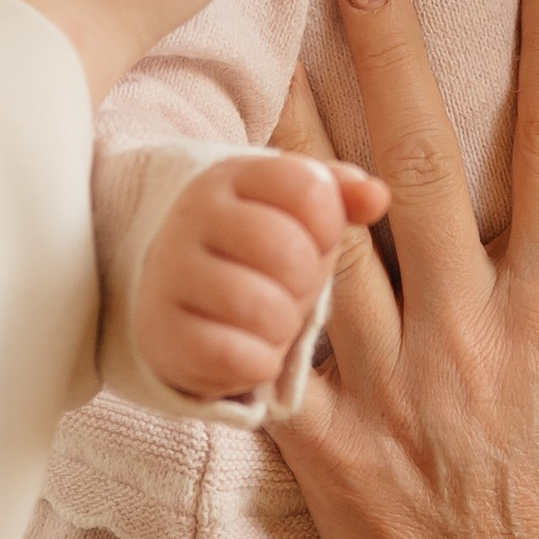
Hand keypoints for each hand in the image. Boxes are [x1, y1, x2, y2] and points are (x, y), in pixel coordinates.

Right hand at [132, 150, 386, 401]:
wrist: (172, 292)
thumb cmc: (251, 249)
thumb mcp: (291, 211)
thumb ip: (337, 196)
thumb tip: (376, 197)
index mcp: (232, 175)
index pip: (307, 188)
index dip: (326, 225)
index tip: (311, 238)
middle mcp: (194, 216)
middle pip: (289, 251)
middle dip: (305, 281)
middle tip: (286, 286)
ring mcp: (170, 274)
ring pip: (264, 308)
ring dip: (281, 326)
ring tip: (267, 318)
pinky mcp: (162, 333)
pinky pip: (237, 356)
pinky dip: (257, 362)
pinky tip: (245, 349)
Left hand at [271, 0, 538, 538]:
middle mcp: (471, 331)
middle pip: (426, 165)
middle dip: (394, 56)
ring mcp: (388, 386)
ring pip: (331, 237)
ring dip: (296, 139)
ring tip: (264, 51)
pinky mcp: (322, 441)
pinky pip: (267, 347)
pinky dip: (236, 284)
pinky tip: (204, 214)